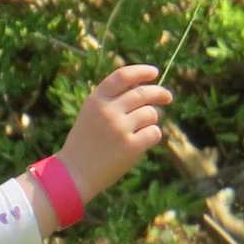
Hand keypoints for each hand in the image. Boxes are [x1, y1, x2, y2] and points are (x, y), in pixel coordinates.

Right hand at [59, 64, 172, 201]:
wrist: (75, 172)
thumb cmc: (86, 142)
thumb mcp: (91, 113)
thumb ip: (112, 100)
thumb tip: (146, 90)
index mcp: (96, 100)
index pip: (122, 76)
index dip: (141, 72)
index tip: (154, 72)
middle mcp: (108, 111)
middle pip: (143, 93)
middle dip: (160, 93)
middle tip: (167, 96)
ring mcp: (120, 128)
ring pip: (151, 114)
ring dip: (151, 120)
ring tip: (138, 131)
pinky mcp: (131, 146)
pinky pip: (154, 133)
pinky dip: (152, 136)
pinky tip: (141, 142)